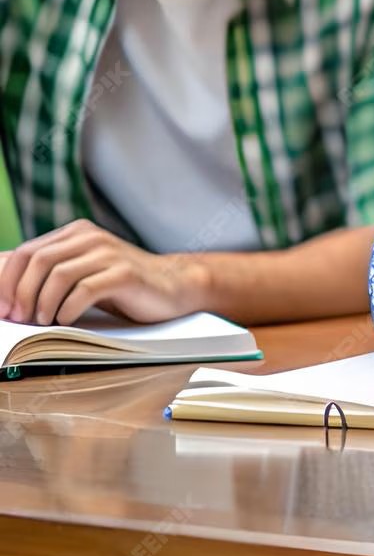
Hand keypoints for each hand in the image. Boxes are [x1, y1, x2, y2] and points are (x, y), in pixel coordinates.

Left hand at [0, 220, 205, 325]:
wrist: (175, 286)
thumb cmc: (122, 285)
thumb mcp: (80, 274)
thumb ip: (47, 272)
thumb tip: (1, 277)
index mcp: (76, 233)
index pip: (25, 252)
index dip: (5, 282)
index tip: (1, 308)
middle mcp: (91, 237)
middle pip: (37, 260)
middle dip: (20, 294)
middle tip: (18, 318)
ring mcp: (110, 253)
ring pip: (58, 275)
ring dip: (42, 304)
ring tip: (43, 321)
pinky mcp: (126, 274)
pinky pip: (85, 290)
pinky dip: (68, 309)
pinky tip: (66, 319)